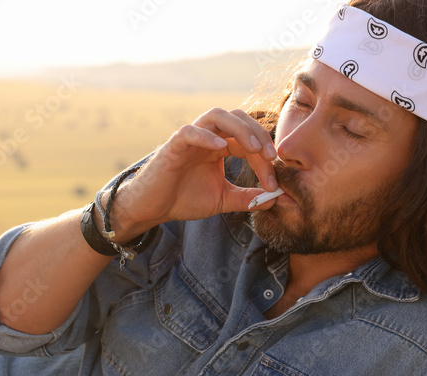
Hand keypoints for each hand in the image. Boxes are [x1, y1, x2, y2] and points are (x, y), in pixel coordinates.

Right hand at [109, 107, 279, 239]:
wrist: (152, 209)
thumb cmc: (183, 200)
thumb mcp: (222, 200)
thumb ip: (247, 198)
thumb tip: (275, 198)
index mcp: (219, 146)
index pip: (248, 141)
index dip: (264, 157)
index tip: (274, 182)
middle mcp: (207, 136)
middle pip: (238, 119)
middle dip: (258, 135)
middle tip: (271, 157)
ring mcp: (190, 138)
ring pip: (217, 115)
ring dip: (239, 128)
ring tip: (253, 148)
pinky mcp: (173, 145)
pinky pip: (190, 131)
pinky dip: (206, 136)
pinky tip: (220, 148)